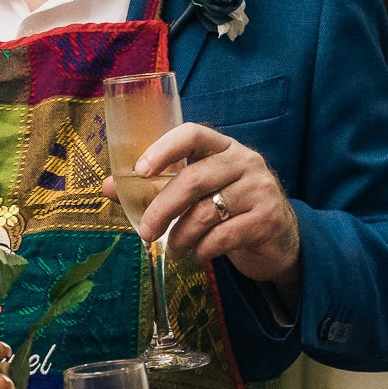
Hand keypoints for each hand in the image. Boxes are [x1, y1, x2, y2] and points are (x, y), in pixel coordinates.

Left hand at [109, 122, 301, 286]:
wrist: (279, 238)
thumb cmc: (230, 210)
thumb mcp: (198, 194)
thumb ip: (156, 187)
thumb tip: (108, 187)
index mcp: (223, 147)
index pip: (192, 134)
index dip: (164, 148)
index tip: (140, 171)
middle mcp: (244, 161)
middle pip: (194, 179)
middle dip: (162, 208)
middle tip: (146, 232)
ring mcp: (259, 189)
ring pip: (206, 211)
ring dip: (181, 235)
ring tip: (173, 247)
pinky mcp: (267, 219)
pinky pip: (223, 236)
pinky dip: (202, 249)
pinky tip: (196, 254)